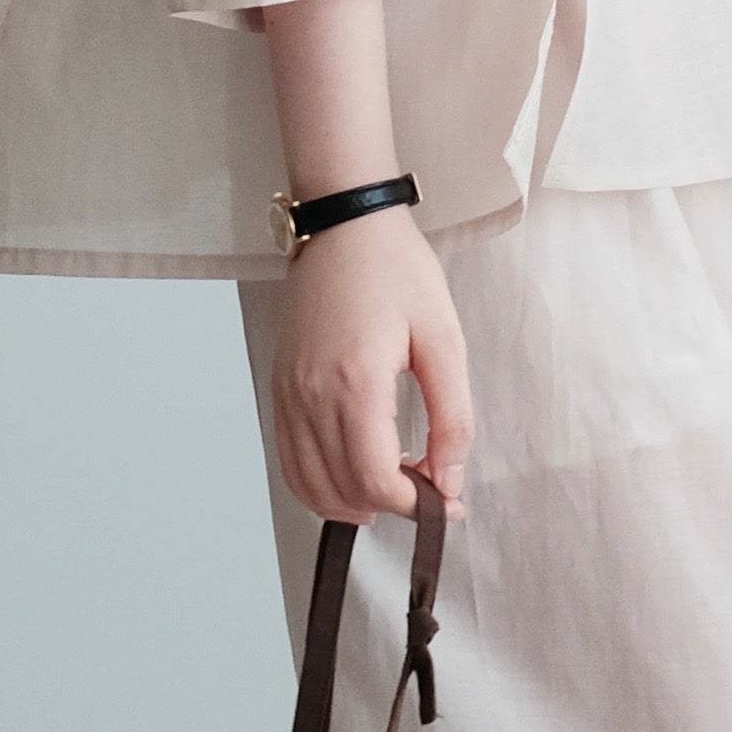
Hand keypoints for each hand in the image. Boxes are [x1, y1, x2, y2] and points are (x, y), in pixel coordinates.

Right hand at [265, 207, 471, 525]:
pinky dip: (320, 484)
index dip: (416, 506)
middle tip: (429, 487)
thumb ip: (451, 418)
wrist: (344, 225)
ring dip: (353, 503)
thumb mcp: (444, 340)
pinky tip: (354, 476)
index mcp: (355, 384)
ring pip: (310, 485)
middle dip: (391, 505)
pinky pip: (290, 460)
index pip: (376, 481)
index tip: (448, 501)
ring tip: (395, 486)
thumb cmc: (397, 271)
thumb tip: (450, 482)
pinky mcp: (279, 389)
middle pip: (343, 490)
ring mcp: (288, 394)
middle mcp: (311, 396)